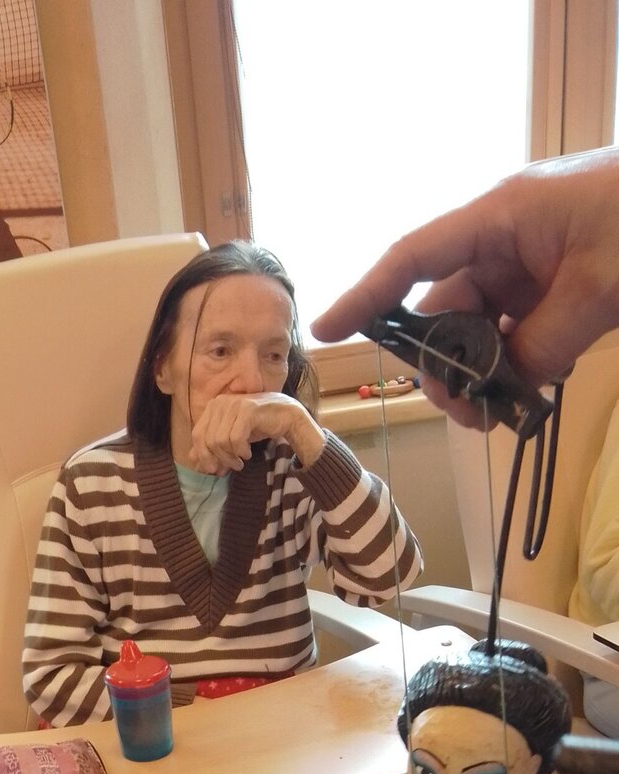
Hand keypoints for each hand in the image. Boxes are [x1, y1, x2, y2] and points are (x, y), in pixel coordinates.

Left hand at [188, 392, 324, 474]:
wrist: (287, 416)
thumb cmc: (257, 426)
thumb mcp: (230, 437)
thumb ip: (211, 446)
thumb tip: (192, 460)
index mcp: (213, 406)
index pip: (197, 435)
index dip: (203, 456)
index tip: (214, 469)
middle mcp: (220, 402)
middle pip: (208, 440)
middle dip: (218, 459)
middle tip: (231, 467)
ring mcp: (234, 404)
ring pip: (220, 441)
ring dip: (231, 457)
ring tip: (240, 461)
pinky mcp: (247, 410)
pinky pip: (234, 439)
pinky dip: (240, 451)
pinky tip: (247, 453)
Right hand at [311, 147, 618, 427]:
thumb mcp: (599, 288)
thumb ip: (543, 342)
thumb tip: (505, 389)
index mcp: (501, 218)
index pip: (413, 258)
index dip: (366, 296)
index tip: (325, 333)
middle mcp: (505, 238)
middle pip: (444, 308)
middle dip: (443, 364)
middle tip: (466, 413)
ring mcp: (532, 260)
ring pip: (479, 327)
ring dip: (481, 373)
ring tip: (498, 413)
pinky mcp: (557, 280)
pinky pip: (516, 328)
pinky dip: (515, 364)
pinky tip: (526, 392)